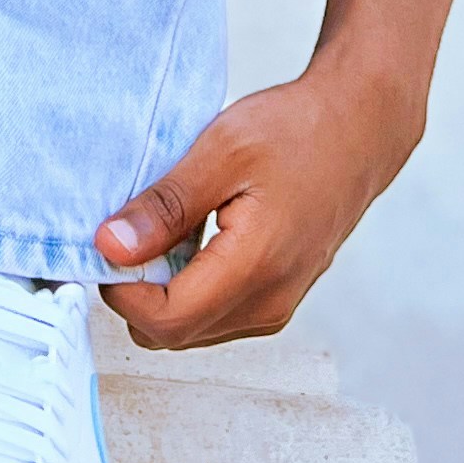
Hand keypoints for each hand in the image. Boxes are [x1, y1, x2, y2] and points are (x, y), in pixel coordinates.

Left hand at [92, 66, 420, 350]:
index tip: (106, 242)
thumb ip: (165, 206)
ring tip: (162, 229)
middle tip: (128, 231)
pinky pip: (214, 315)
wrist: (358, 130)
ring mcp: (277, 306)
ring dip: (162, 291)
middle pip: (173, 333)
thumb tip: (109, 247)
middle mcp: (270, 302)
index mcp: (256, 268)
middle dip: (136, 292)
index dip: (121, 289)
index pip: (164, 319)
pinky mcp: (277, 298)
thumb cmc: (297, 131)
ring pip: (192, 328)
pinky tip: (190, 238)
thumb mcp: (221, 150)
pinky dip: (188, 287)